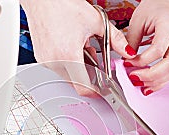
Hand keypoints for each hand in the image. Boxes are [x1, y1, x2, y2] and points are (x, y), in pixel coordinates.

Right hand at [20, 0, 136, 96]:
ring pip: (68, 75)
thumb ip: (116, 40)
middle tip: (96, 59)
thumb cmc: (63, 6)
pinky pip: (58, 67)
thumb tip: (127, 51)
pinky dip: (67, 62)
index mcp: (69, 55)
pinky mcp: (41, 58)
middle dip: (89, 74)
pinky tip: (71, 46)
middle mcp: (55, 61)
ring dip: (78, 67)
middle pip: (77, 81)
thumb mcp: (96, 22)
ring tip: (82, 47)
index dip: (96, 91)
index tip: (103, 89)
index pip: (83, 87)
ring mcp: (46, 61)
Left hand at [124, 0, 168, 94]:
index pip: (158, 49)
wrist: (167, 4)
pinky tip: (149, 85)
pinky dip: (161, 81)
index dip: (142, 60)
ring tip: (141, 85)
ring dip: (156, 81)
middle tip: (135, 78)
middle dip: (151, 75)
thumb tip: (126, 61)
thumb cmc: (153, 9)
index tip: (128, 63)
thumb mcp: (137, 21)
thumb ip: (131, 41)